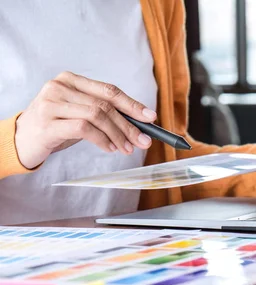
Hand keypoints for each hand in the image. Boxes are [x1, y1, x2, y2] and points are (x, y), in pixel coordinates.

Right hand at [15, 71, 156, 168]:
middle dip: (129, 124)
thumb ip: (104, 113)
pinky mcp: (47, 123)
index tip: (150, 117)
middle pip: (105, 104)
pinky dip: (102, 140)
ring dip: (117, 135)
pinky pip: (84, 129)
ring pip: (97, 116)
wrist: (21, 140)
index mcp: (71, 80)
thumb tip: (140, 124)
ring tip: (126, 148)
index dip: (132, 104)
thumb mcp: (80, 115)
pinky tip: (109, 148)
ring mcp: (51, 104)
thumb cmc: (55, 127)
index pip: (109, 90)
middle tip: (143, 141)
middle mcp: (59, 87)